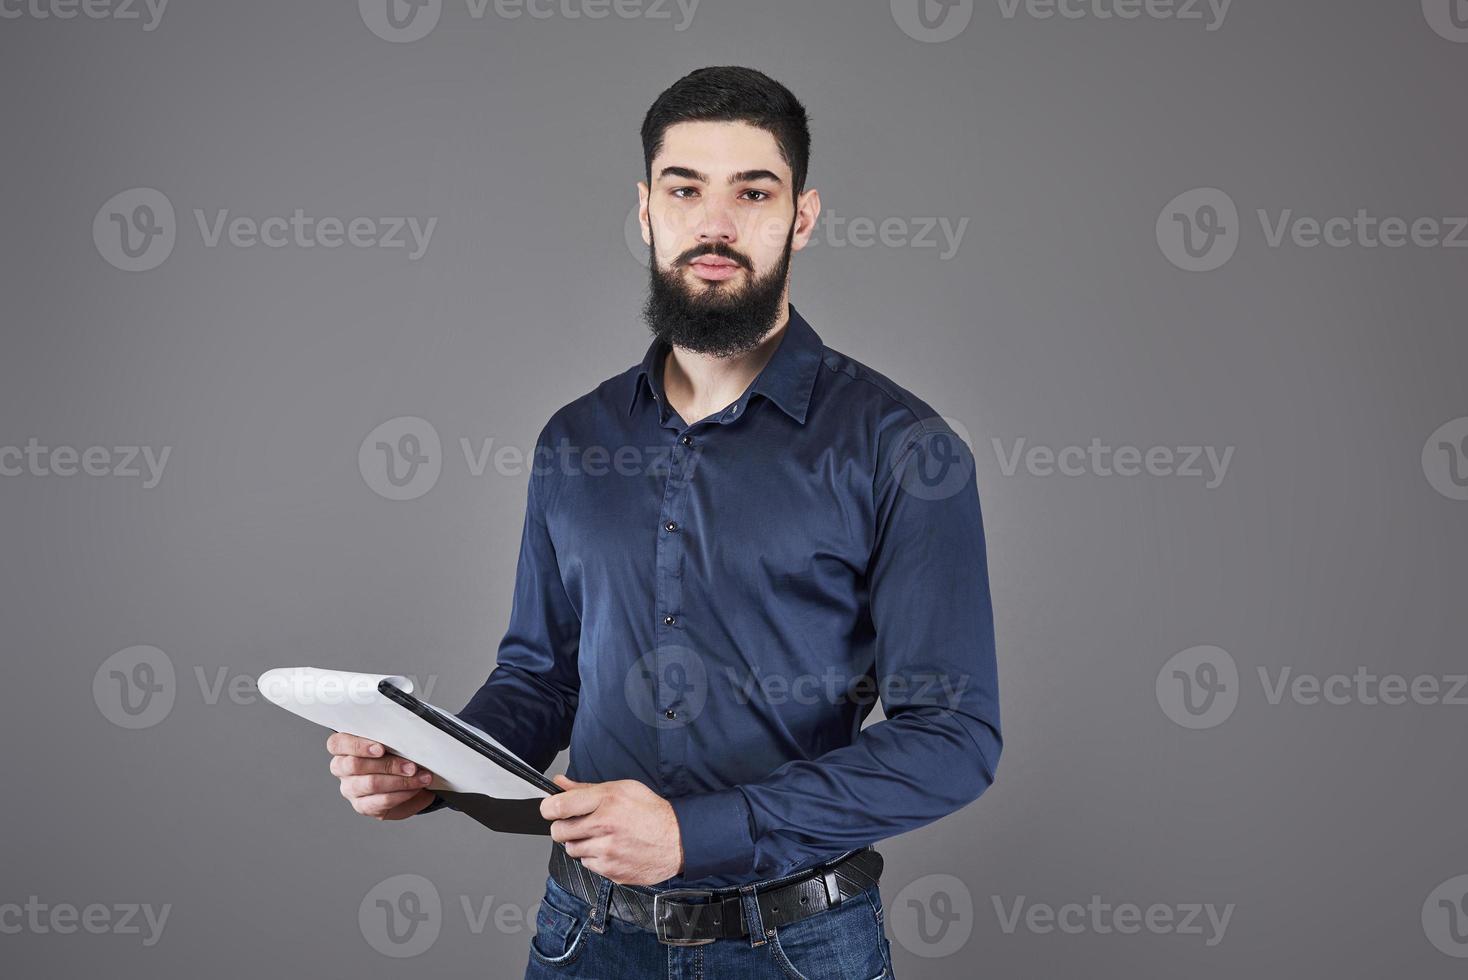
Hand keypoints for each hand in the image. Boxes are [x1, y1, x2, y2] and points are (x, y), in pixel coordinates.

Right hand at [326, 732, 436, 819]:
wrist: (402, 782)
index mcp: (343, 748)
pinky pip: (381, 801)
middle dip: (388, 765)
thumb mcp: (392, 743)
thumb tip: (410, 739)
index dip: (358, 746)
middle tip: (412, 766)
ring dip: (400, 781)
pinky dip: (402, 794)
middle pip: (355, 765)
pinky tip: (415, 789)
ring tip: (421, 777)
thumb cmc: (394, 756)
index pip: (337, 744)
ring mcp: (350, 789)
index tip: (381, 748)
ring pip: (370, 784)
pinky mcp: (362, 806)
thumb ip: (393, 739)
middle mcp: (342, 769)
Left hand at [540, 775, 683, 885]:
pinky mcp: (611, 871)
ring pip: (572, 850)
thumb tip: (559, 783)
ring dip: (580, 843)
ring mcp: (607, 852)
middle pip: (559, 832)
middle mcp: (604, 826)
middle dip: (563, 827)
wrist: (678, 840)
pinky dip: (594, 858)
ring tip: (600, 836)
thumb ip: (586, 788)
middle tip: (578, 824)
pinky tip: (610, 849)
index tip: (551, 809)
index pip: (559, 806)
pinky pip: (587, 865)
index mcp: (606, 801)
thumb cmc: (651, 812)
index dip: (549, 808)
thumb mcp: (622, 788)